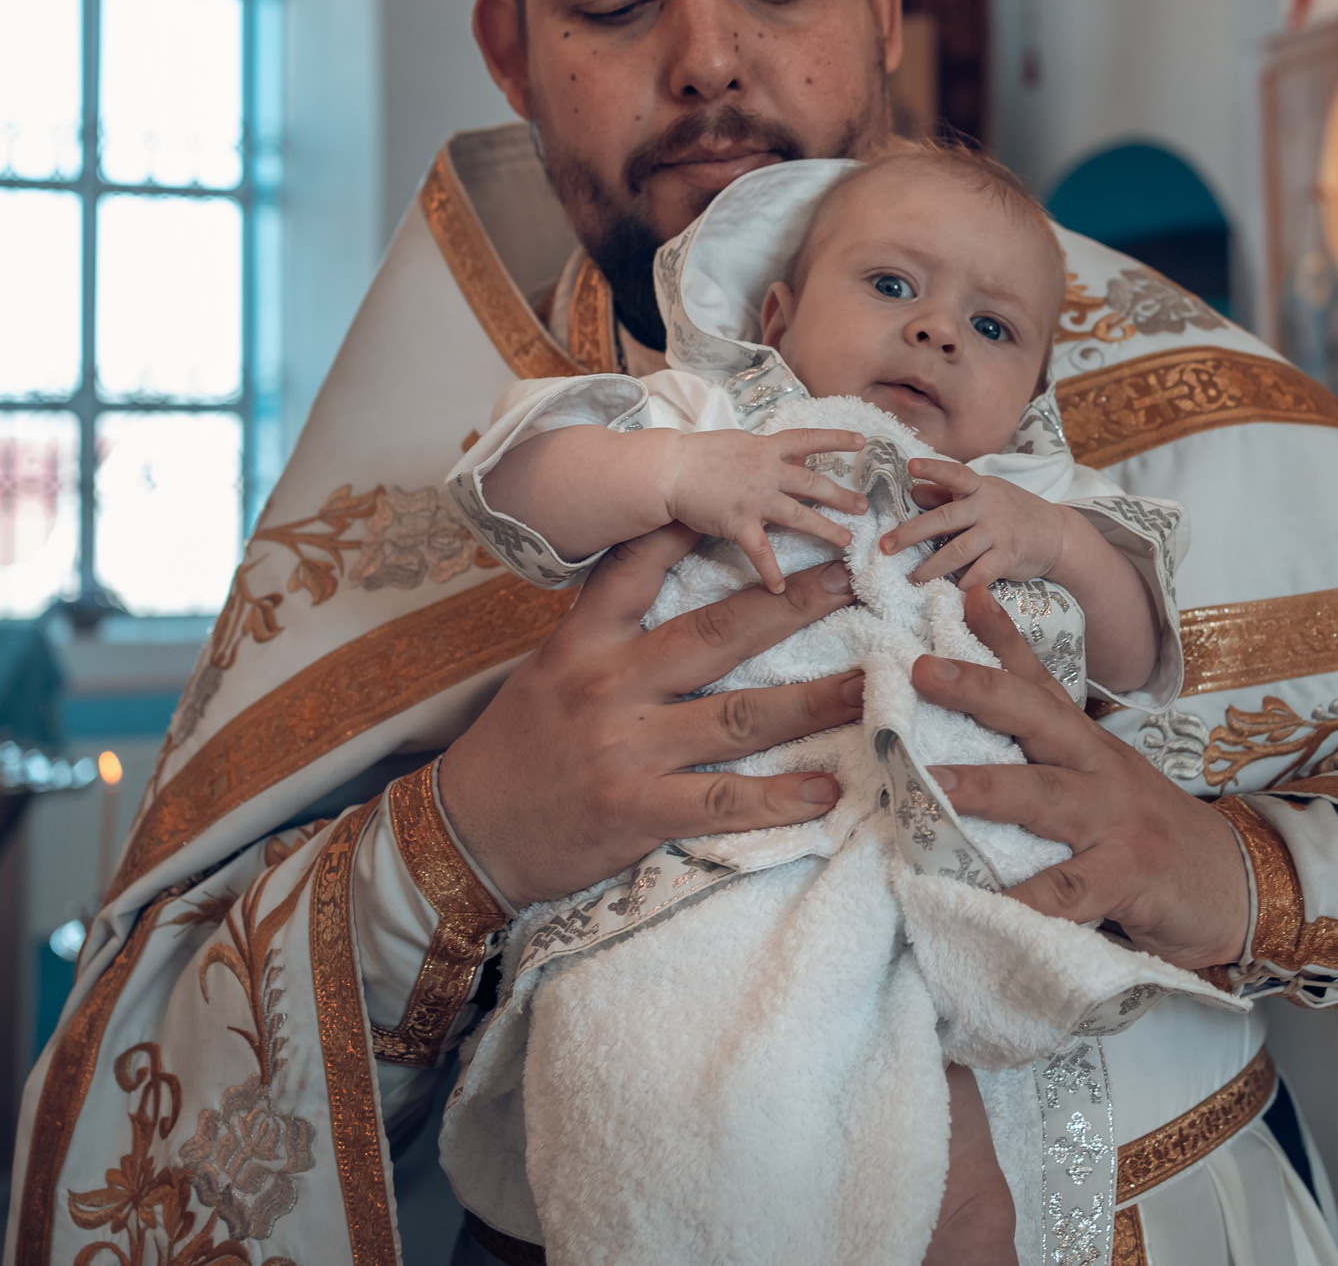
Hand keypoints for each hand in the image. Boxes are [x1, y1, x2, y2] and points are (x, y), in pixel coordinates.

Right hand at [437, 522, 864, 907]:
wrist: (468, 835)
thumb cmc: (517, 749)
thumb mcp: (550, 671)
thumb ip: (609, 634)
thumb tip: (669, 595)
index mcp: (585, 643)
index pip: (640, 567)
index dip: (694, 528)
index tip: (755, 501)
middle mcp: (610, 685)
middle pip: (717, 633)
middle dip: (791, 604)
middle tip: (852, 580)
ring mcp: (627, 748)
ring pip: (738, 716)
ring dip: (814, 702)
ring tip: (869, 688)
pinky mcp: (638, 809)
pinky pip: (724, 800)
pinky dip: (780, 797)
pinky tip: (826, 790)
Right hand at [663, 428, 866, 592]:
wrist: (669, 469)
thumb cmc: (698, 454)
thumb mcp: (738, 442)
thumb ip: (766, 451)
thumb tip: (792, 452)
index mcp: (766, 449)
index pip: (808, 439)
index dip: (836, 439)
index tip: (862, 441)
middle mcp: (767, 472)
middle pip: (813, 484)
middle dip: (841, 496)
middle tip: (864, 507)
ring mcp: (755, 499)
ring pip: (800, 516)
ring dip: (826, 529)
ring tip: (847, 541)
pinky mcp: (739, 522)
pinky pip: (760, 552)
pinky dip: (769, 571)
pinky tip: (778, 588)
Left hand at [882, 459, 1074, 588]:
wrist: (1056, 533)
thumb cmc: (1011, 513)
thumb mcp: (984, 497)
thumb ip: (949, 495)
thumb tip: (915, 492)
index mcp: (979, 488)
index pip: (955, 473)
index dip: (933, 469)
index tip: (911, 466)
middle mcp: (987, 507)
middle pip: (944, 518)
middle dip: (911, 533)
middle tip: (885, 546)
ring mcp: (998, 533)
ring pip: (958, 550)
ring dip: (931, 567)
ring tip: (911, 577)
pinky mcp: (1008, 557)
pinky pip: (980, 573)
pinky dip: (963, 584)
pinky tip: (949, 591)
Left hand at [919, 588, 1247, 971]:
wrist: (1235, 884)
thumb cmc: (1149, 835)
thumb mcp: (1102, 783)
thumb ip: (1049, 765)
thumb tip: (968, 754)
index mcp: (1087, 748)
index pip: (1042, 685)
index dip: (1003, 640)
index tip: (965, 594)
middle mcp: (1100, 770)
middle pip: (1038, 719)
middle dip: (980, 690)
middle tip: (924, 670)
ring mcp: (1116, 821)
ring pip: (1045, 795)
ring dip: (988, 787)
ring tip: (936, 785)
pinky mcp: (1129, 875)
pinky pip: (1069, 888)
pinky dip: (1026, 898)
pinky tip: (983, 905)